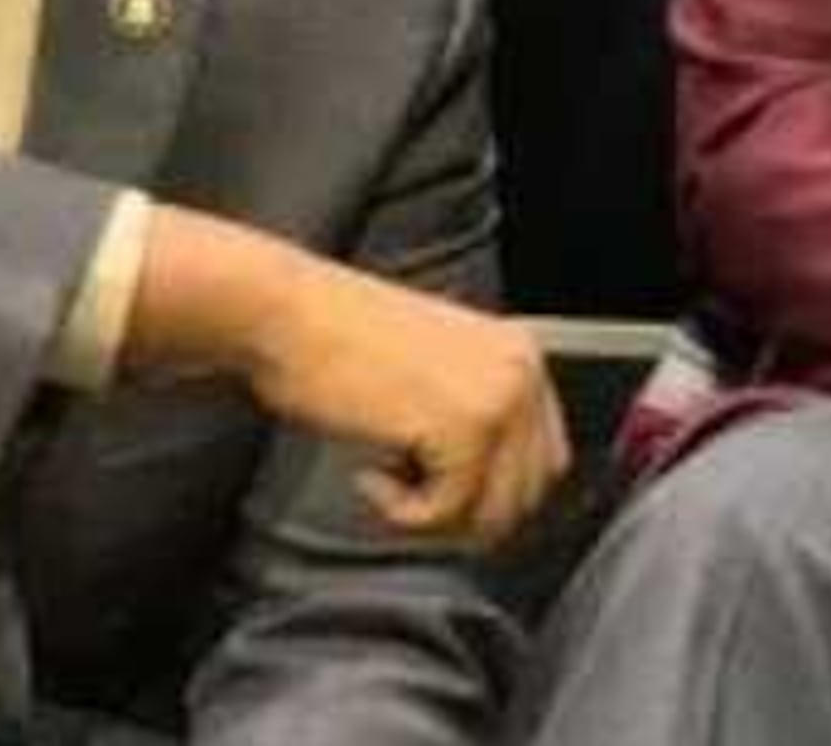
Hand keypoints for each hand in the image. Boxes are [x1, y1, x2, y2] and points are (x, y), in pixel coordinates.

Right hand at [124, 207, 569, 546]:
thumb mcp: (429, 373)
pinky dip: (401, 513)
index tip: (442, 499)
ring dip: (435, 517)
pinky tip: (368, 474)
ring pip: (493, 513)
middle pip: (526, 495)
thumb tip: (484, 496)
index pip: (544, 462)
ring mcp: (498, 400)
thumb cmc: (333, 343)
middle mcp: (521, 374)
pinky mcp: (463, 428)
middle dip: (464, 515)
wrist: (286, 313)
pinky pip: (446, 511)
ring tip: (387, 482)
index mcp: (519, 356)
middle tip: (408, 498)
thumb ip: (470, 419)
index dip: (492, 495)